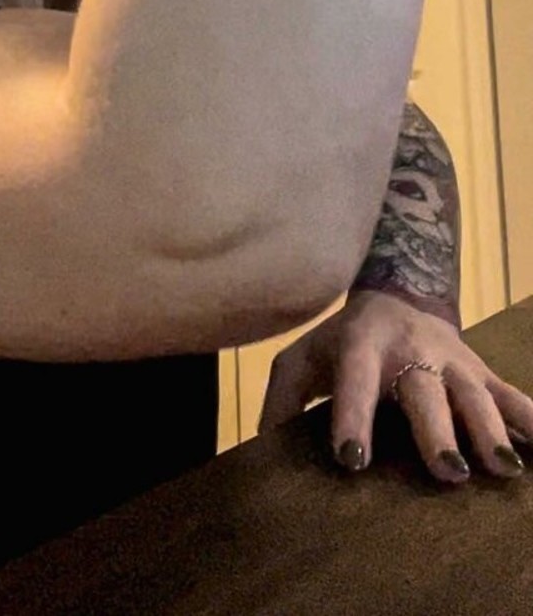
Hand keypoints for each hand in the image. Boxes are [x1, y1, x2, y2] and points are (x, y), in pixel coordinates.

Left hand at [259, 289, 532, 482]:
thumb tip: (260, 453)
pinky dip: (531, 420)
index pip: (353, 380)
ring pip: (473, 394)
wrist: (397, 295)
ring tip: (501, 469)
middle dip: (436, 430)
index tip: (352, 455)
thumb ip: (280, 401)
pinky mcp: (481, 370)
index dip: (351, 416)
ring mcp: (451, 360)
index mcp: (359, 347)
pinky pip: (512, 395)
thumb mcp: (302, 359)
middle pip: (424, 391)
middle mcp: (409, 351)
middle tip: (447, 472)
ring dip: (489, 430)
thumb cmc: (339, 343)